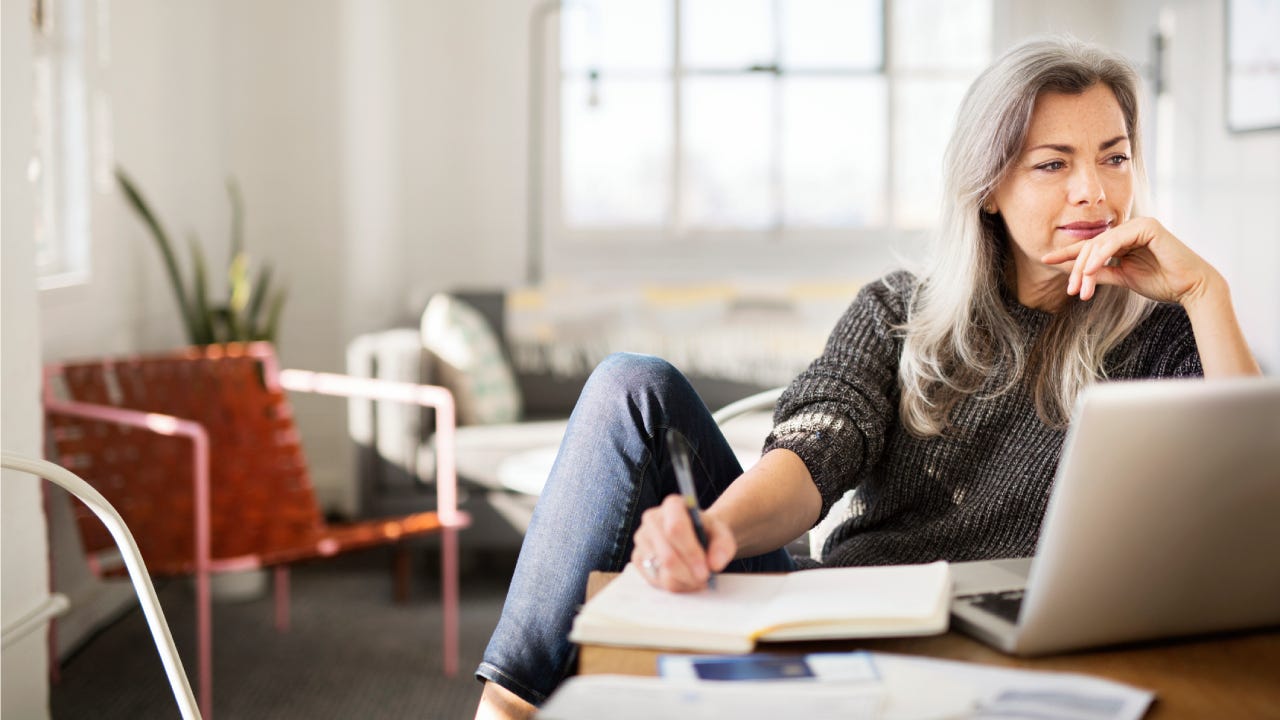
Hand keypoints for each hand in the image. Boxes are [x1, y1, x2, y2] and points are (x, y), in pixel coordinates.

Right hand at [630, 494, 735, 591]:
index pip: (676, 529)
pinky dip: (673, 585)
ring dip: (683, 581)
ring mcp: (641, 539)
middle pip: (667, 554)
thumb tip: (714, 564)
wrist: (696, 535)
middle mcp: (651, 519)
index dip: (690, 552)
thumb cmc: (707, 533)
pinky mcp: (637, 558)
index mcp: (672, 505)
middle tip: (704, 581)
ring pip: (661, 571)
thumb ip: (723, 546)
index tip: (706, 570)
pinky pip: (654, 580)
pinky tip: (685, 580)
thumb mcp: (722, 534)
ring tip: (698, 580)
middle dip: (688, 573)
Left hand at [1041, 217, 1218, 305]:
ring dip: (1085, 267)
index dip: (1067, 253)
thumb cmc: (1161, 282)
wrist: (1189, 288)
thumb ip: (1101, 272)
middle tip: (1070, 290)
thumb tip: (1078, 274)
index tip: (1045, 260)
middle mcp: (1130, 228)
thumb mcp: (1123, 277)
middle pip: (1091, 246)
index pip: (1090, 246)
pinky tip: (1089, 270)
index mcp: (1124, 239)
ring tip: (1078, 287)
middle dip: (1076, 268)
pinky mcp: (1147, 226)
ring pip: (1100, 244)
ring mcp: (1139, 225)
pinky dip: (1100, 255)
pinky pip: (1115, 240)